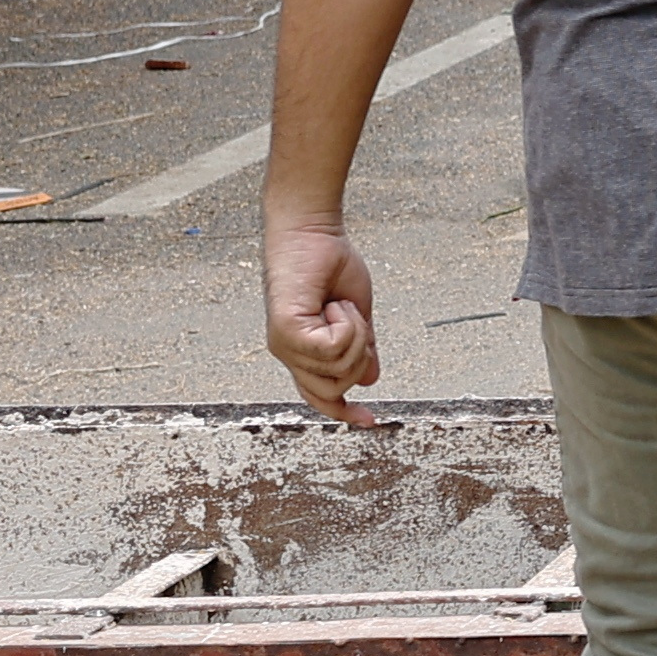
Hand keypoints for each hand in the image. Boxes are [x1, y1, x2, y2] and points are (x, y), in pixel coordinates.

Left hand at [263, 221, 382, 416]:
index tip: (372, 422)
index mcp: (304, 352)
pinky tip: (335, 305)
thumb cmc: (329, 264)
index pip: (320, 397)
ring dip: (355, 335)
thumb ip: (361, 347)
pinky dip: (347, 325)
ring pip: (337, 369)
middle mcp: (289, 354)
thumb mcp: (356, 314)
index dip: (344, 413)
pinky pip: (332, 349)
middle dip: (360, 359)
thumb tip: (369, 379)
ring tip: (341, 306)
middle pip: (335, 389)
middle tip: (356, 321)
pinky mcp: (285, 330)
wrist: (312, 233)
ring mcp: (284, 345)